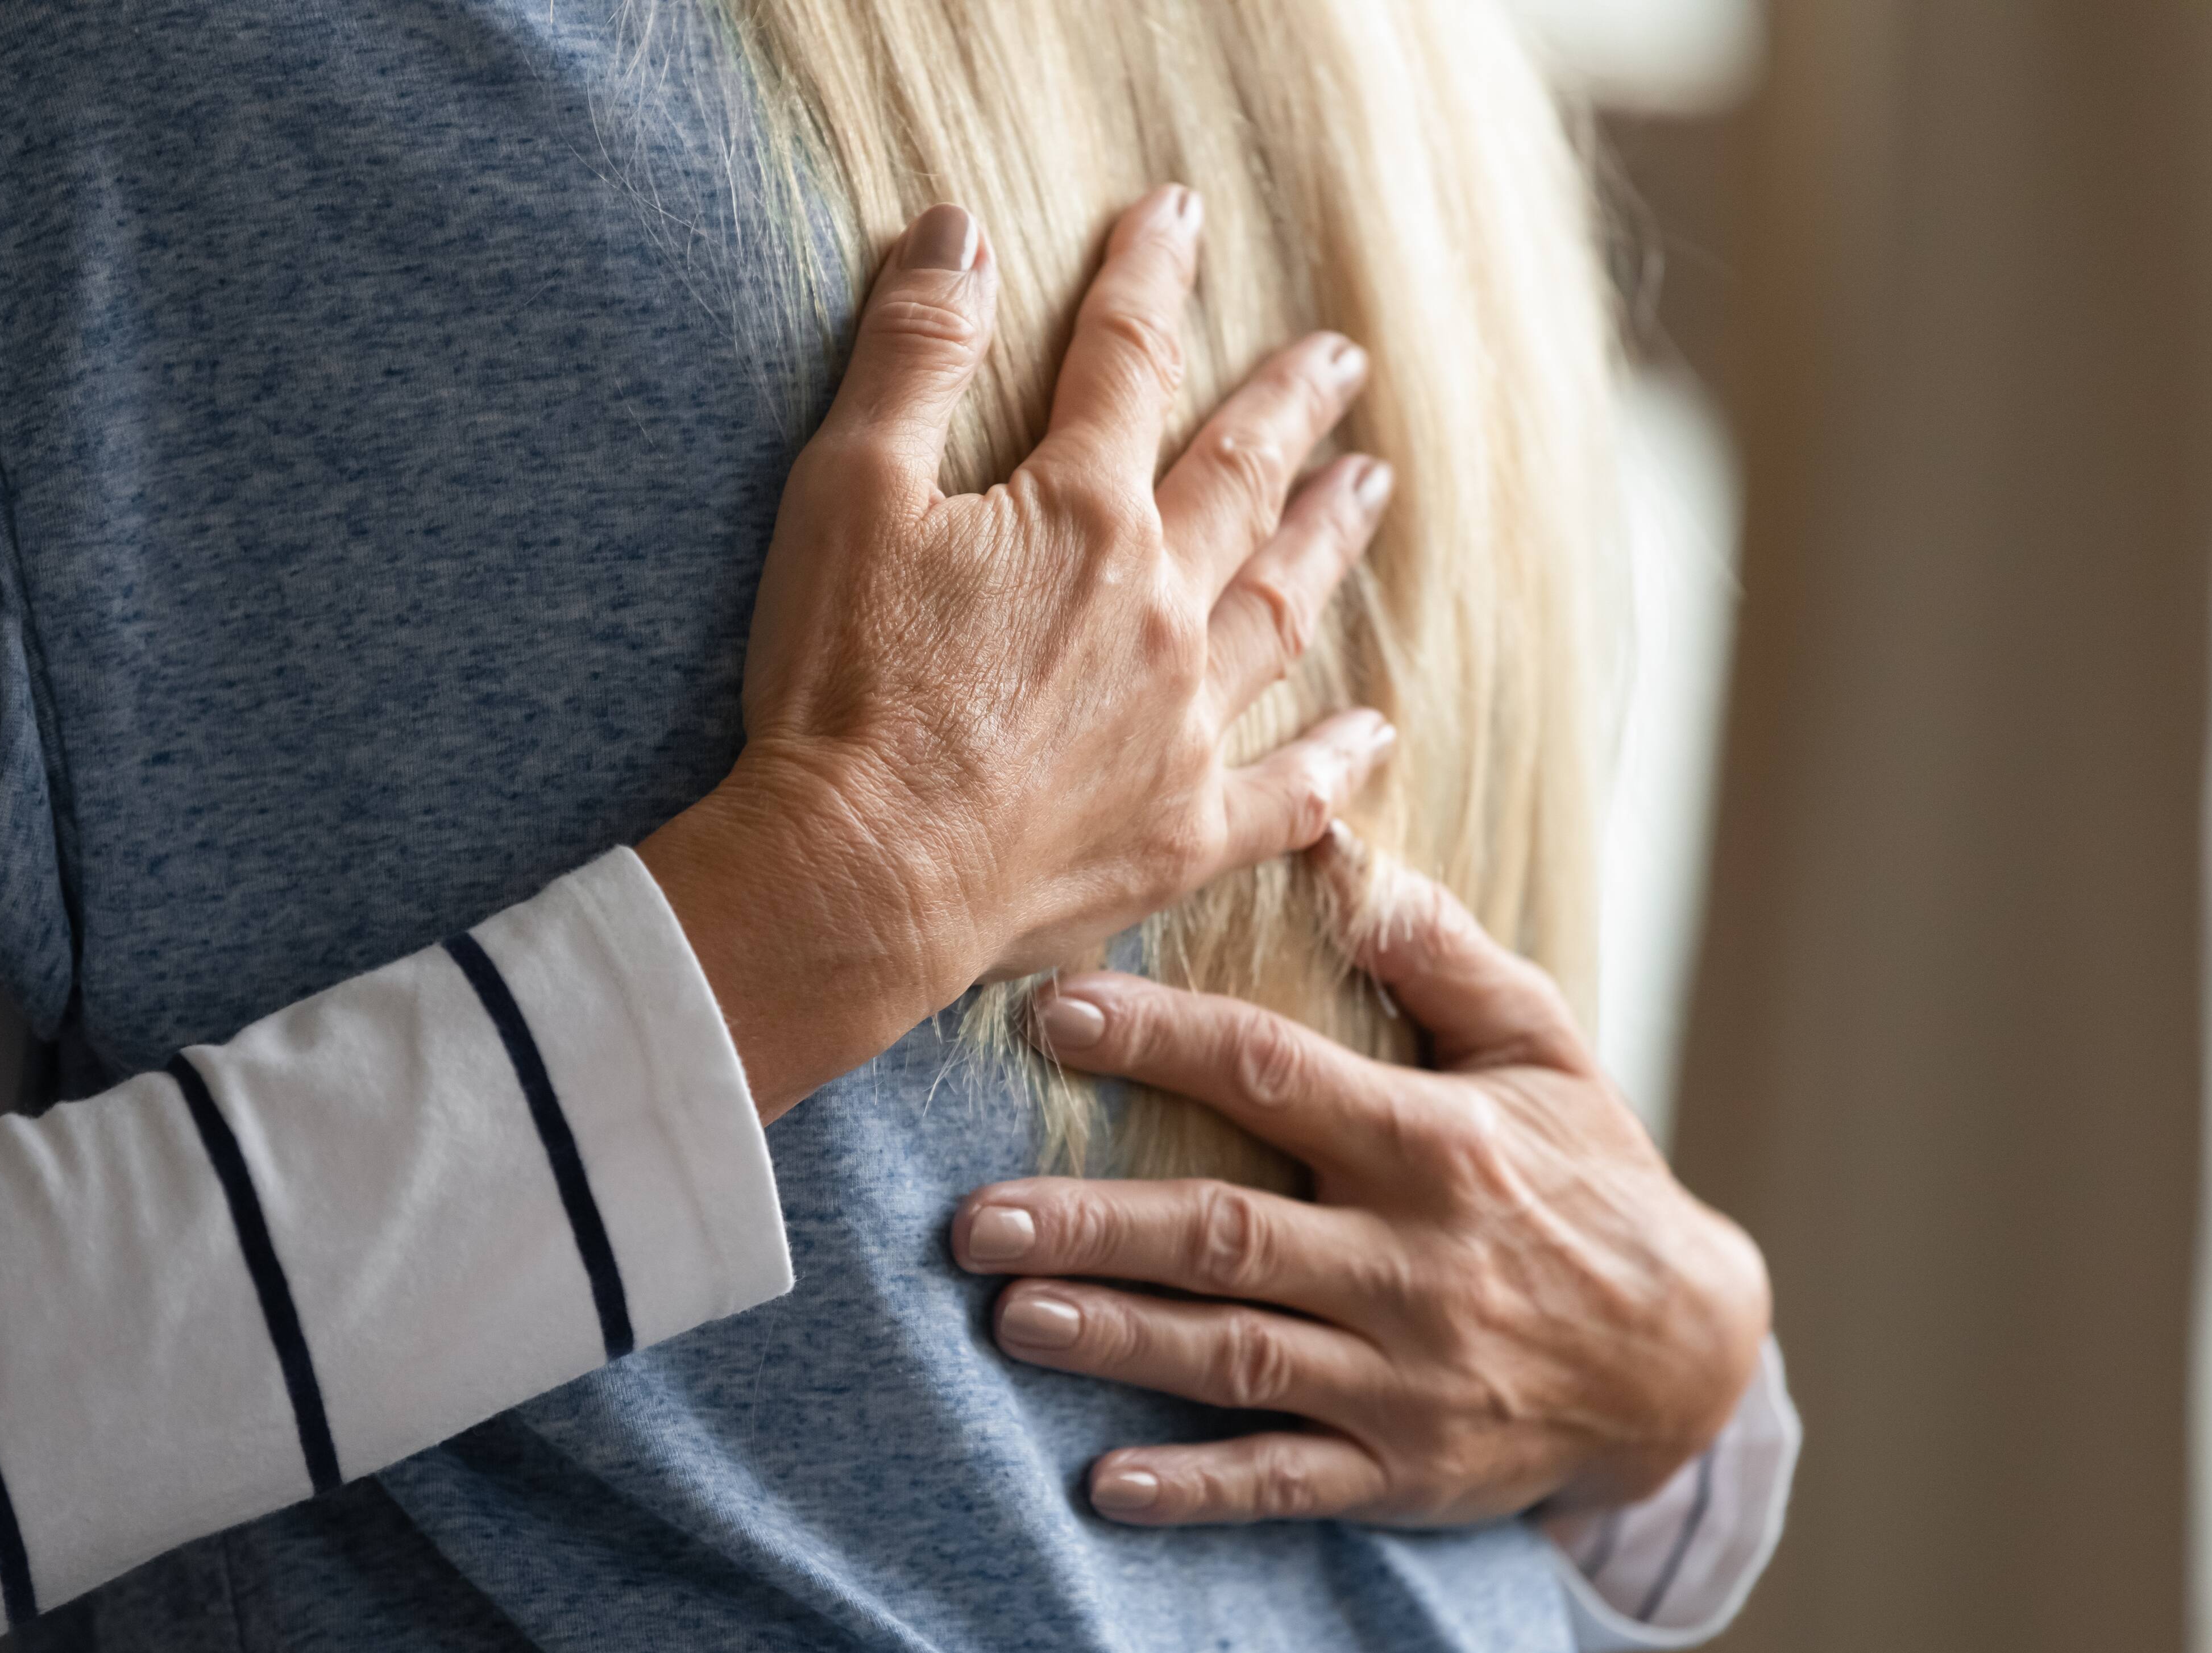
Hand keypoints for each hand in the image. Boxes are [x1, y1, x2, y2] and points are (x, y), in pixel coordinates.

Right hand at [641, 188, 1396, 1118]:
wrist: (859, 877)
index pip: (1124, 365)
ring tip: (1365, 489)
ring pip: (1282, 610)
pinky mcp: (1183, 832)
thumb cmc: (840, 687)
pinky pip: (1288, 792)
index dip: (1148, 278)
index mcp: (1082, 519)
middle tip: (1340, 361)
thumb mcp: (847, 491)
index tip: (1176, 215)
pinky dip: (1335, 761)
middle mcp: (1162, 612)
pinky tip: (1371, 732)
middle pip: (1241, 480)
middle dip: (1288, 407)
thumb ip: (912, 356)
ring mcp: (1185, 727)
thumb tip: (959, 233)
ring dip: (1325, 541)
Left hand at [949, 825, 1771, 1527]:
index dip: (1159, 1042)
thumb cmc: (1590, 1179)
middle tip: (971, 1218)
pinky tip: (1105, 1483)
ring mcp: (1406, 1378)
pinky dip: (1196, 1488)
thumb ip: (1437, 951)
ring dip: (1117, 1338)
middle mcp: (1412, 1262)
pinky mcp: (1404, 1472)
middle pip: (1225, 1234)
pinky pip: (1286, 1482)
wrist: (1691, 1358)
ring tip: (1009, 1316)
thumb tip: (1334, 840)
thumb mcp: (1542, 1052)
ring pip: (1237, 1357)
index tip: (1051, 1013)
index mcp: (1434, 1145)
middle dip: (1092, 1224)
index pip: (1272, 1076)